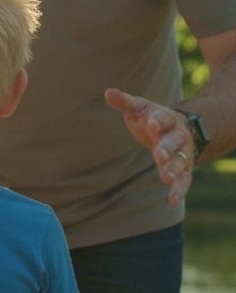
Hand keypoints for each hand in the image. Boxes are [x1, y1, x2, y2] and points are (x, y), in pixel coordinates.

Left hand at [104, 88, 192, 206]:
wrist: (178, 128)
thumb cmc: (152, 118)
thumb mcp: (140, 108)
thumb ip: (125, 102)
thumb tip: (108, 92)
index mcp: (166, 118)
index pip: (164, 117)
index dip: (158, 121)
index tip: (151, 124)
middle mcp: (178, 136)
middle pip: (174, 141)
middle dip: (168, 148)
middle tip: (160, 154)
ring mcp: (183, 154)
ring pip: (181, 161)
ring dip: (174, 169)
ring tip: (167, 177)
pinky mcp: (184, 170)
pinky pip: (184, 180)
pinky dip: (179, 190)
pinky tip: (172, 200)